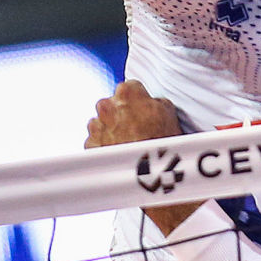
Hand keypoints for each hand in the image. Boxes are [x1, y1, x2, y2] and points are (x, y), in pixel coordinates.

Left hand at [86, 80, 194, 233]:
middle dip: (122, 113)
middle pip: (112, 104)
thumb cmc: (162, 143)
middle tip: (137, 127)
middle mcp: (106, 106)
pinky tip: (119, 152)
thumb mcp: (169, 112)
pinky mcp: (90, 145)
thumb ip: (155, 101)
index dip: (138, 99)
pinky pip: (96, 140)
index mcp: (126, 92)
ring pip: (102, 122)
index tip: (143, 109)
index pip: (130, 87)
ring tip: (129, 142)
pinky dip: (104, 145)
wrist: (150, 173)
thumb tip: (152, 103)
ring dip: (111, 129)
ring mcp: (96, 126)